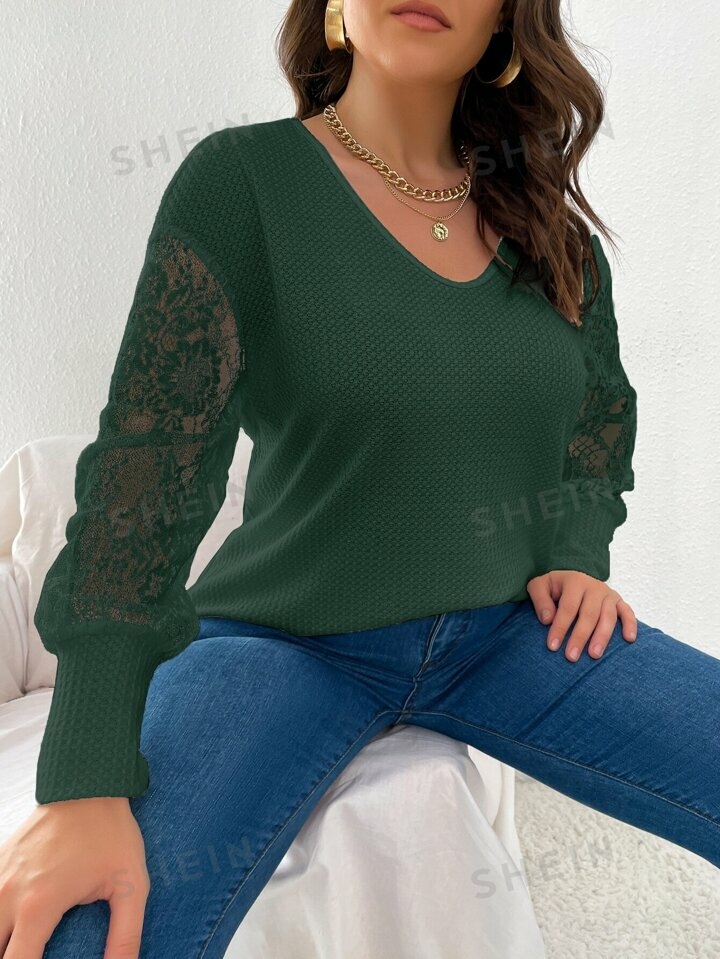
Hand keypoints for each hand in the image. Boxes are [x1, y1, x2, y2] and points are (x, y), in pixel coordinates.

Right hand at [0, 796, 149, 957]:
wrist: (87, 782)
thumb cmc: (110, 832)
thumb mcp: (130, 884)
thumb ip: (126, 935)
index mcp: (39, 907)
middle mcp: (7, 895)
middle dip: (12, 958)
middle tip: (36, 952)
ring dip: (3, 940)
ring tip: (26, 943)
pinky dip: (0, 919)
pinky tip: (15, 924)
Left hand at [526, 569, 636, 661]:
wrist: (572, 575)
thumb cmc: (554, 586)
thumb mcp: (539, 586)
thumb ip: (540, 600)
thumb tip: (548, 619)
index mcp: (575, 582)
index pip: (568, 607)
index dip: (560, 627)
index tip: (552, 646)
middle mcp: (594, 587)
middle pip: (589, 614)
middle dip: (580, 637)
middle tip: (571, 657)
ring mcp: (608, 594)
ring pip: (608, 617)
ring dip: (602, 637)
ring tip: (594, 655)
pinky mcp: (618, 601)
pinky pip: (628, 612)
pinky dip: (630, 625)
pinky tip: (629, 640)